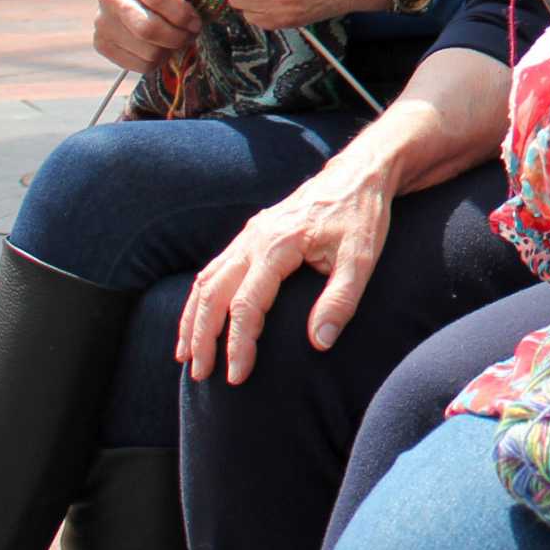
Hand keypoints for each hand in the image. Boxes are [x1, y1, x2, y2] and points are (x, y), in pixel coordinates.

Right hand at [92, 0, 199, 72]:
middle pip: (148, 28)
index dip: (183, 13)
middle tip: (192, 33)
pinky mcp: (101, 43)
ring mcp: (100, 20)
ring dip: (172, 50)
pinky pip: (138, 64)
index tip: (197, 19)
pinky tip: (163, 47)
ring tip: (180, 38)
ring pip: (147, 50)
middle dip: (179, 36)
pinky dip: (159, 61)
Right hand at [175, 155, 394, 381]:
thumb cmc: (362, 216)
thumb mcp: (362, 257)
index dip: (239, 343)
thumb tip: (319, 343)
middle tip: (200, 375)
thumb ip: (340, 300)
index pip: (247, 304)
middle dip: (202, 337)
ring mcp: (249, 235)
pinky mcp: (251, 235)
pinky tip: (197, 320)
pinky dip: (200, 298)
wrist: (360, 173)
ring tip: (187, 357)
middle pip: (213, 294)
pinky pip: (214, 269)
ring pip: (206, 281)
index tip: (237, 376)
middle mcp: (254, 238)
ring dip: (193, 320)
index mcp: (278, 244)